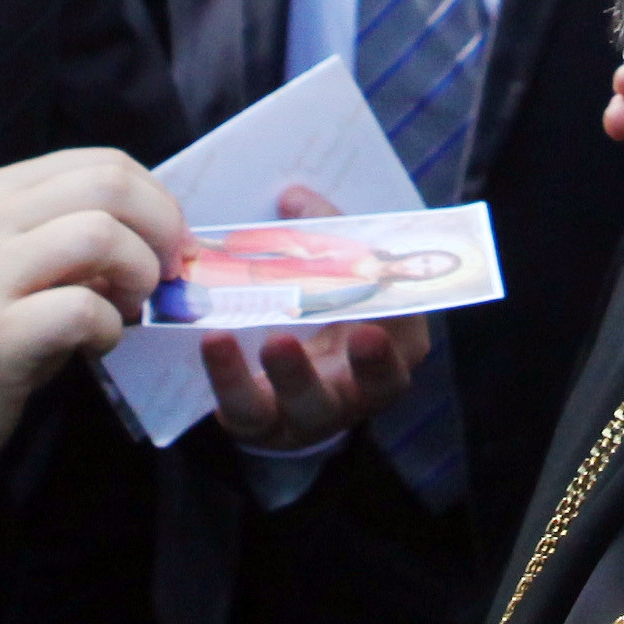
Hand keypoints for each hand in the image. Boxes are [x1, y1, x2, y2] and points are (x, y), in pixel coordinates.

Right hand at [0, 149, 184, 486]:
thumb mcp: (23, 259)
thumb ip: (80, 234)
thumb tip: (168, 238)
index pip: (104, 163)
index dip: (158, 201)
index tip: (172, 243)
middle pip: (109, 186)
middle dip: (161, 229)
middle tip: (164, 274)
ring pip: (99, 235)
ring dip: (138, 274)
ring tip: (126, 308)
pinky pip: (81, 310)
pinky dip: (109, 328)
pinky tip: (95, 344)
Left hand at [204, 186, 430, 448]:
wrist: (286, 375)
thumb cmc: (326, 313)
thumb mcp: (336, 274)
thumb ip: (325, 237)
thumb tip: (292, 198)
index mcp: (397, 346)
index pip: (408, 333)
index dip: (404, 314)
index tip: (387, 296)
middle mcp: (363, 388)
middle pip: (378, 383)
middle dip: (371, 361)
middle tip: (362, 332)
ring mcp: (315, 414)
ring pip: (309, 406)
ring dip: (292, 374)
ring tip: (274, 340)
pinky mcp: (263, 425)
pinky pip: (247, 410)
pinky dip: (229, 376)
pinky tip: (215, 341)